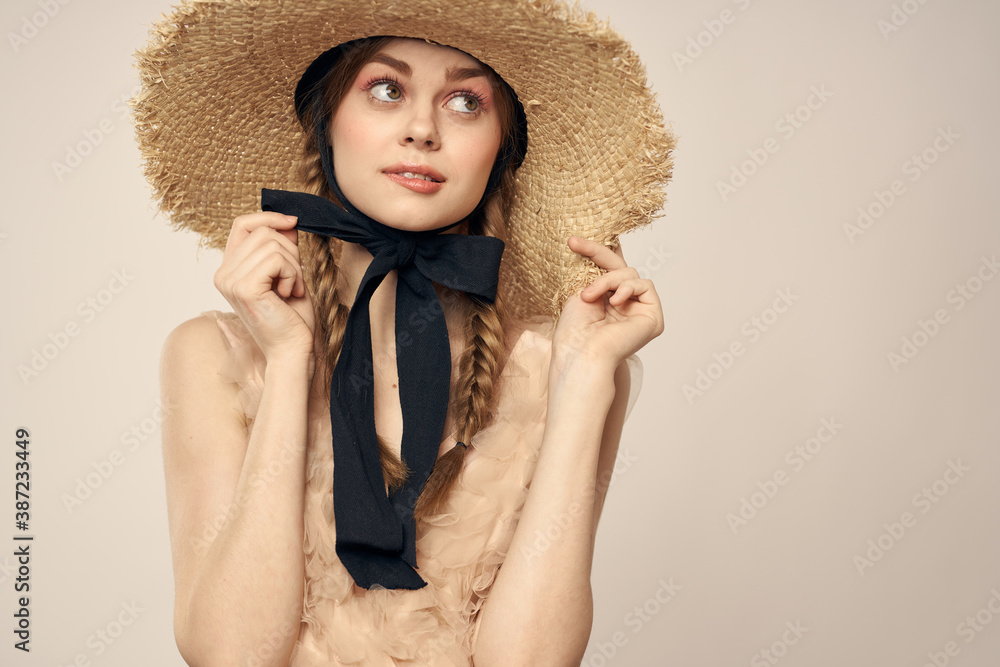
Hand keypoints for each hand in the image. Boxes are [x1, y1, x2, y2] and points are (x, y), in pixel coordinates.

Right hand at [213, 212, 315, 362]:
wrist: (293, 350)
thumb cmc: (292, 317)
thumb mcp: (288, 273)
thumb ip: (282, 248)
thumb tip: (287, 221)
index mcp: (229, 270)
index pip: (242, 224)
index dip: (269, 217)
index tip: (293, 222)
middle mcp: (223, 274)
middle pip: (262, 232)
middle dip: (290, 251)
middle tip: (293, 280)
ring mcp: (230, 281)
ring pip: (272, 244)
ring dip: (293, 266)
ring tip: (290, 290)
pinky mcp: (244, 288)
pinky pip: (277, 259)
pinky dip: (292, 274)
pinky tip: (289, 294)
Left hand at [551, 236, 663, 373]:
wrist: (581, 354)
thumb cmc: (574, 331)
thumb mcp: (582, 291)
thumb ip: (599, 271)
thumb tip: (613, 246)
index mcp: (606, 303)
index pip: (608, 270)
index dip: (595, 252)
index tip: (572, 242)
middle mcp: (624, 306)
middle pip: (620, 266)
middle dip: (597, 253)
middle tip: (574, 244)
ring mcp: (639, 311)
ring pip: (629, 274)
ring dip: (608, 280)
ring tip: (589, 296)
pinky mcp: (652, 317)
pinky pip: (645, 285)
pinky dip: (628, 288)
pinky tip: (614, 302)